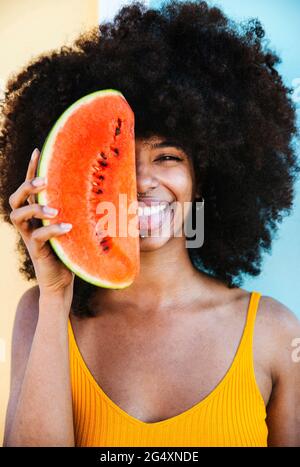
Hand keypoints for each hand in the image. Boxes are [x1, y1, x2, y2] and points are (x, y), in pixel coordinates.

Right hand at [9, 148, 74, 308]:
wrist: (63, 281)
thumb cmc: (71, 250)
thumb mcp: (77, 226)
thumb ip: (80, 210)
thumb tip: (104, 191)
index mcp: (37, 214)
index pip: (30, 188)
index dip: (31, 169)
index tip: (38, 151)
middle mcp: (29, 223)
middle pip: (15, 198)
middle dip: (27, 186)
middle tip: (44, 181)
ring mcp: (30, 237)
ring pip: (18, 215)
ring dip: (34, 208)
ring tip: (54, 209)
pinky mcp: (36, 251)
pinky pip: (38, 237)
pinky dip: (52, 230)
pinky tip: (67, 228)